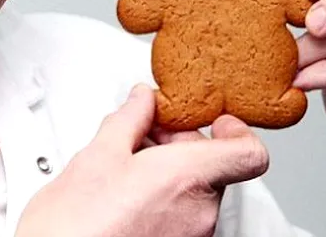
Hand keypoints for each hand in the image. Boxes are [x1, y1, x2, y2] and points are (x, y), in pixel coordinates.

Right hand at [15, 84, 268, 236]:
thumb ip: (130, 119)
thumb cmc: (77, 225)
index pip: (249, 153)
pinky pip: (182, 214)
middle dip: (178, 143)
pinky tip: (124, 192)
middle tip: (141, 135)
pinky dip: (161, 196)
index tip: (212, 119)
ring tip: (123, 165)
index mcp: (189, 178)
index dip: (235, 129)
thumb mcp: (98, 153)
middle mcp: (200, 212)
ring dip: (167, 169)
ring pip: (195, 190)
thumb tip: (142, 100)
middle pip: (213, 166)